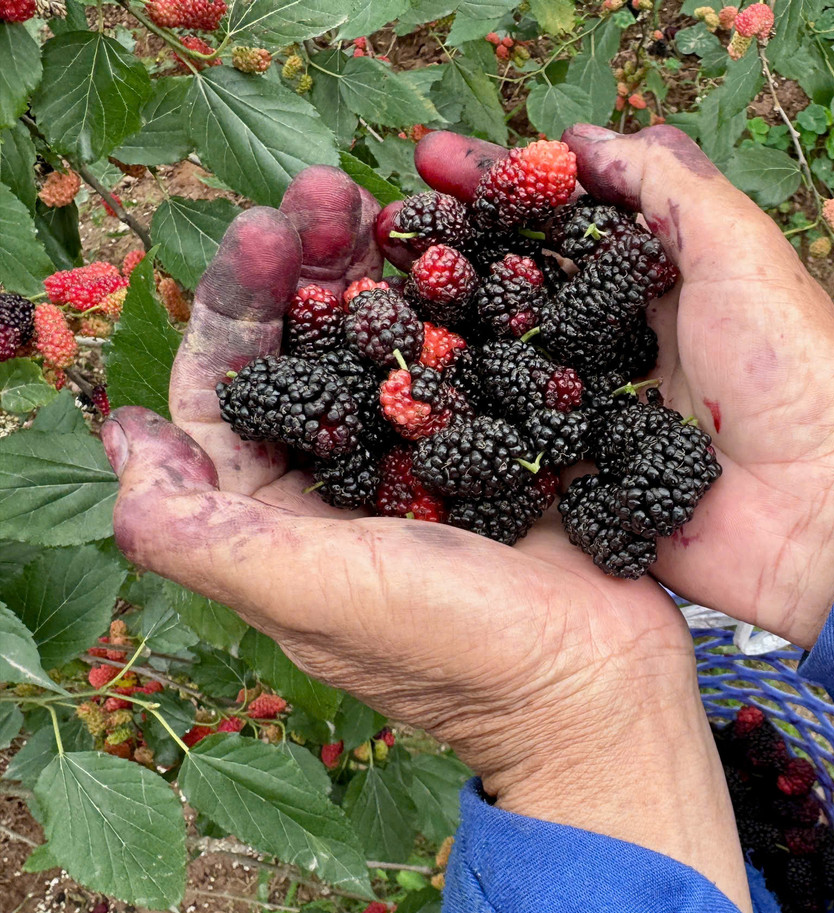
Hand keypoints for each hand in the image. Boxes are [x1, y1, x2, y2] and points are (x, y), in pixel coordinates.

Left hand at [106, 166, 751, 912]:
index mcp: (276, 519)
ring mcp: (424, 464)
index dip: (236, 305)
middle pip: (308, 351)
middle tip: (334, 187)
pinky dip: (465, 305)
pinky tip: (475, 251)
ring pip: (388, 345)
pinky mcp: (496, 450)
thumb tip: (116, 436)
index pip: (226, 391)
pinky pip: (467, 361)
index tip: (263, 227)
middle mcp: (341, 484)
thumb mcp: (314, 593)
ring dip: (388, 270)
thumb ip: (203, 531)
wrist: (601, 686)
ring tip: (402, 198)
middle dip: (315, 264)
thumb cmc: (457, 651)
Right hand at [408, 126, 833, 649]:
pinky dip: (459, 420)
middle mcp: (616, 340)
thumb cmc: (790, 367)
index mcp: (655, 280)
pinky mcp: (581, 476)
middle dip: (447, 253)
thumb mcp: (739, 248)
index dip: (499, 185)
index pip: (560, 218)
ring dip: (438, 331)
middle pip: (517, 285)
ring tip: (367, 299)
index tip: (429, 160)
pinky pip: (510, 443)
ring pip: (502, 361)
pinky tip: (395, 395)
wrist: (819, 509)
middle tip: (374, 230)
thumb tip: (581, 138)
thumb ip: (666, 186)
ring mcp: (593, 409)